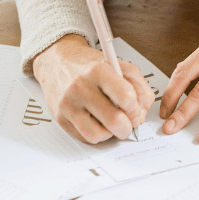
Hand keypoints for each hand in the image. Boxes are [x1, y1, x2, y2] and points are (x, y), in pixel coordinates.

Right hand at [32, 33, 155, 143]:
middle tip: (127, 122)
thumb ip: (139, 86)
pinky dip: (96, 134)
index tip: (133, 108)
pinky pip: (84, 138)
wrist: (57, 61)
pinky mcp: (60, 118)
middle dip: (127, 127)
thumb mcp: (119, 64)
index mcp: (98, 71)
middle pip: (114, 120)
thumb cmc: (90, 65)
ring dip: (110, 133)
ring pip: (98, 135)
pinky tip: (96, 121)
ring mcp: (69, 104)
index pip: (126, 97)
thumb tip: (141, 113)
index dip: (135, 108)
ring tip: (110, 122)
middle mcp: (81, 87)